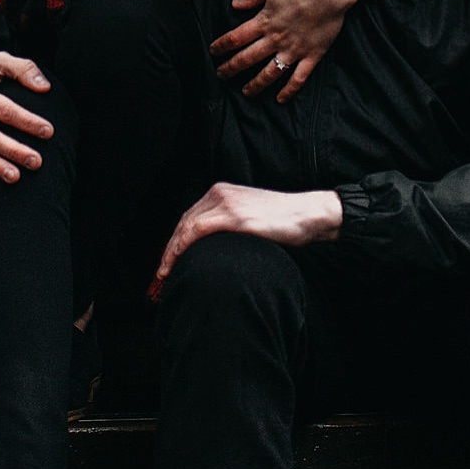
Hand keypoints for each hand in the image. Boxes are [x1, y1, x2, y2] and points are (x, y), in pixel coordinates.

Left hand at [155, 182, 342, 284]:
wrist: (308, 214)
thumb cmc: (285, 222)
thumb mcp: (251, 219)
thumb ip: (230, 227)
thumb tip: (214, 252)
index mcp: (222, 192)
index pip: (188, 218)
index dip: (174, 243)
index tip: (167, 264)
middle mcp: (219, 193)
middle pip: (182, 223)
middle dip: (168, 251)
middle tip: (160, 276)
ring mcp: (226, 203)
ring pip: (184, 228)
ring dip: (170, 253)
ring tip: (164, 276)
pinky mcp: (234, 216)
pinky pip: (196, 231)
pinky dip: (182, 248)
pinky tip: (177, 264)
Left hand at [210, 0, 351, 100]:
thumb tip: (234, 4)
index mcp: (265, 20)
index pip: (236, 37)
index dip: (222, 46)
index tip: (213, 52)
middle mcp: (276, 38)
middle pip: (248, 58)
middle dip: (231, 68)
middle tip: (221, 75)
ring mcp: (294, 49)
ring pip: (270, 73)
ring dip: (255, 84)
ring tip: (246, 92)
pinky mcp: (312, 55)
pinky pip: (298, 78)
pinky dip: (288, 91)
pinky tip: (280, 99)